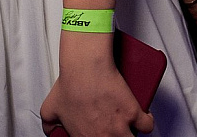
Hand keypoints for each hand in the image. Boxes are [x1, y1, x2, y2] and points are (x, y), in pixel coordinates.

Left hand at [39, 42, 153, 136]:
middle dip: (115, 136)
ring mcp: (119, 127)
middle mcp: (103, 136)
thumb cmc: (70, 84)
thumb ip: (49, 124)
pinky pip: (147, 126)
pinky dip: (146, 122)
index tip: (101, 134)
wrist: (86, 67)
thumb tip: (51, 129)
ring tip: (127, 128)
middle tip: (114, 130)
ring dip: (130, 134)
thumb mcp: (50, 108)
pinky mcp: (133, 113)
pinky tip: (143, 118)